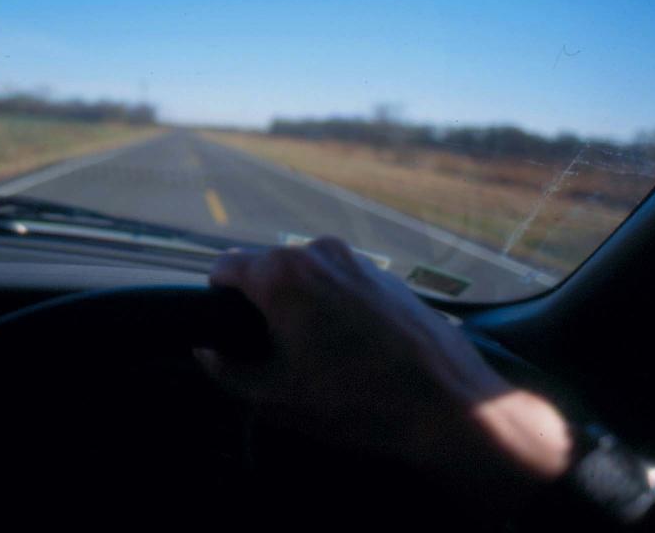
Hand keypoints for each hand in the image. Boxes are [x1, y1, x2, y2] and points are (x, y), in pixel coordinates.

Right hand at [196, 237, 570, 494]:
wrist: (448, 403)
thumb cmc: (356, 402)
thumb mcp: (277, 398)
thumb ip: (227, 371)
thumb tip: (206, 352)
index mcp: (282, 274)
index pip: (224, 266)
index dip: (217, 300)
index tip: (229, 332)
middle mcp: (317, 252)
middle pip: (265, 268)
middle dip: (260, 303)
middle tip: (272, 351)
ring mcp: (355, 259)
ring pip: (304, 274)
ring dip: (298, 303)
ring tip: (316, 352)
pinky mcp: (384, 273)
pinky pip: (339, 280)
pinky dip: (332, 303)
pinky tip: (351, 345)